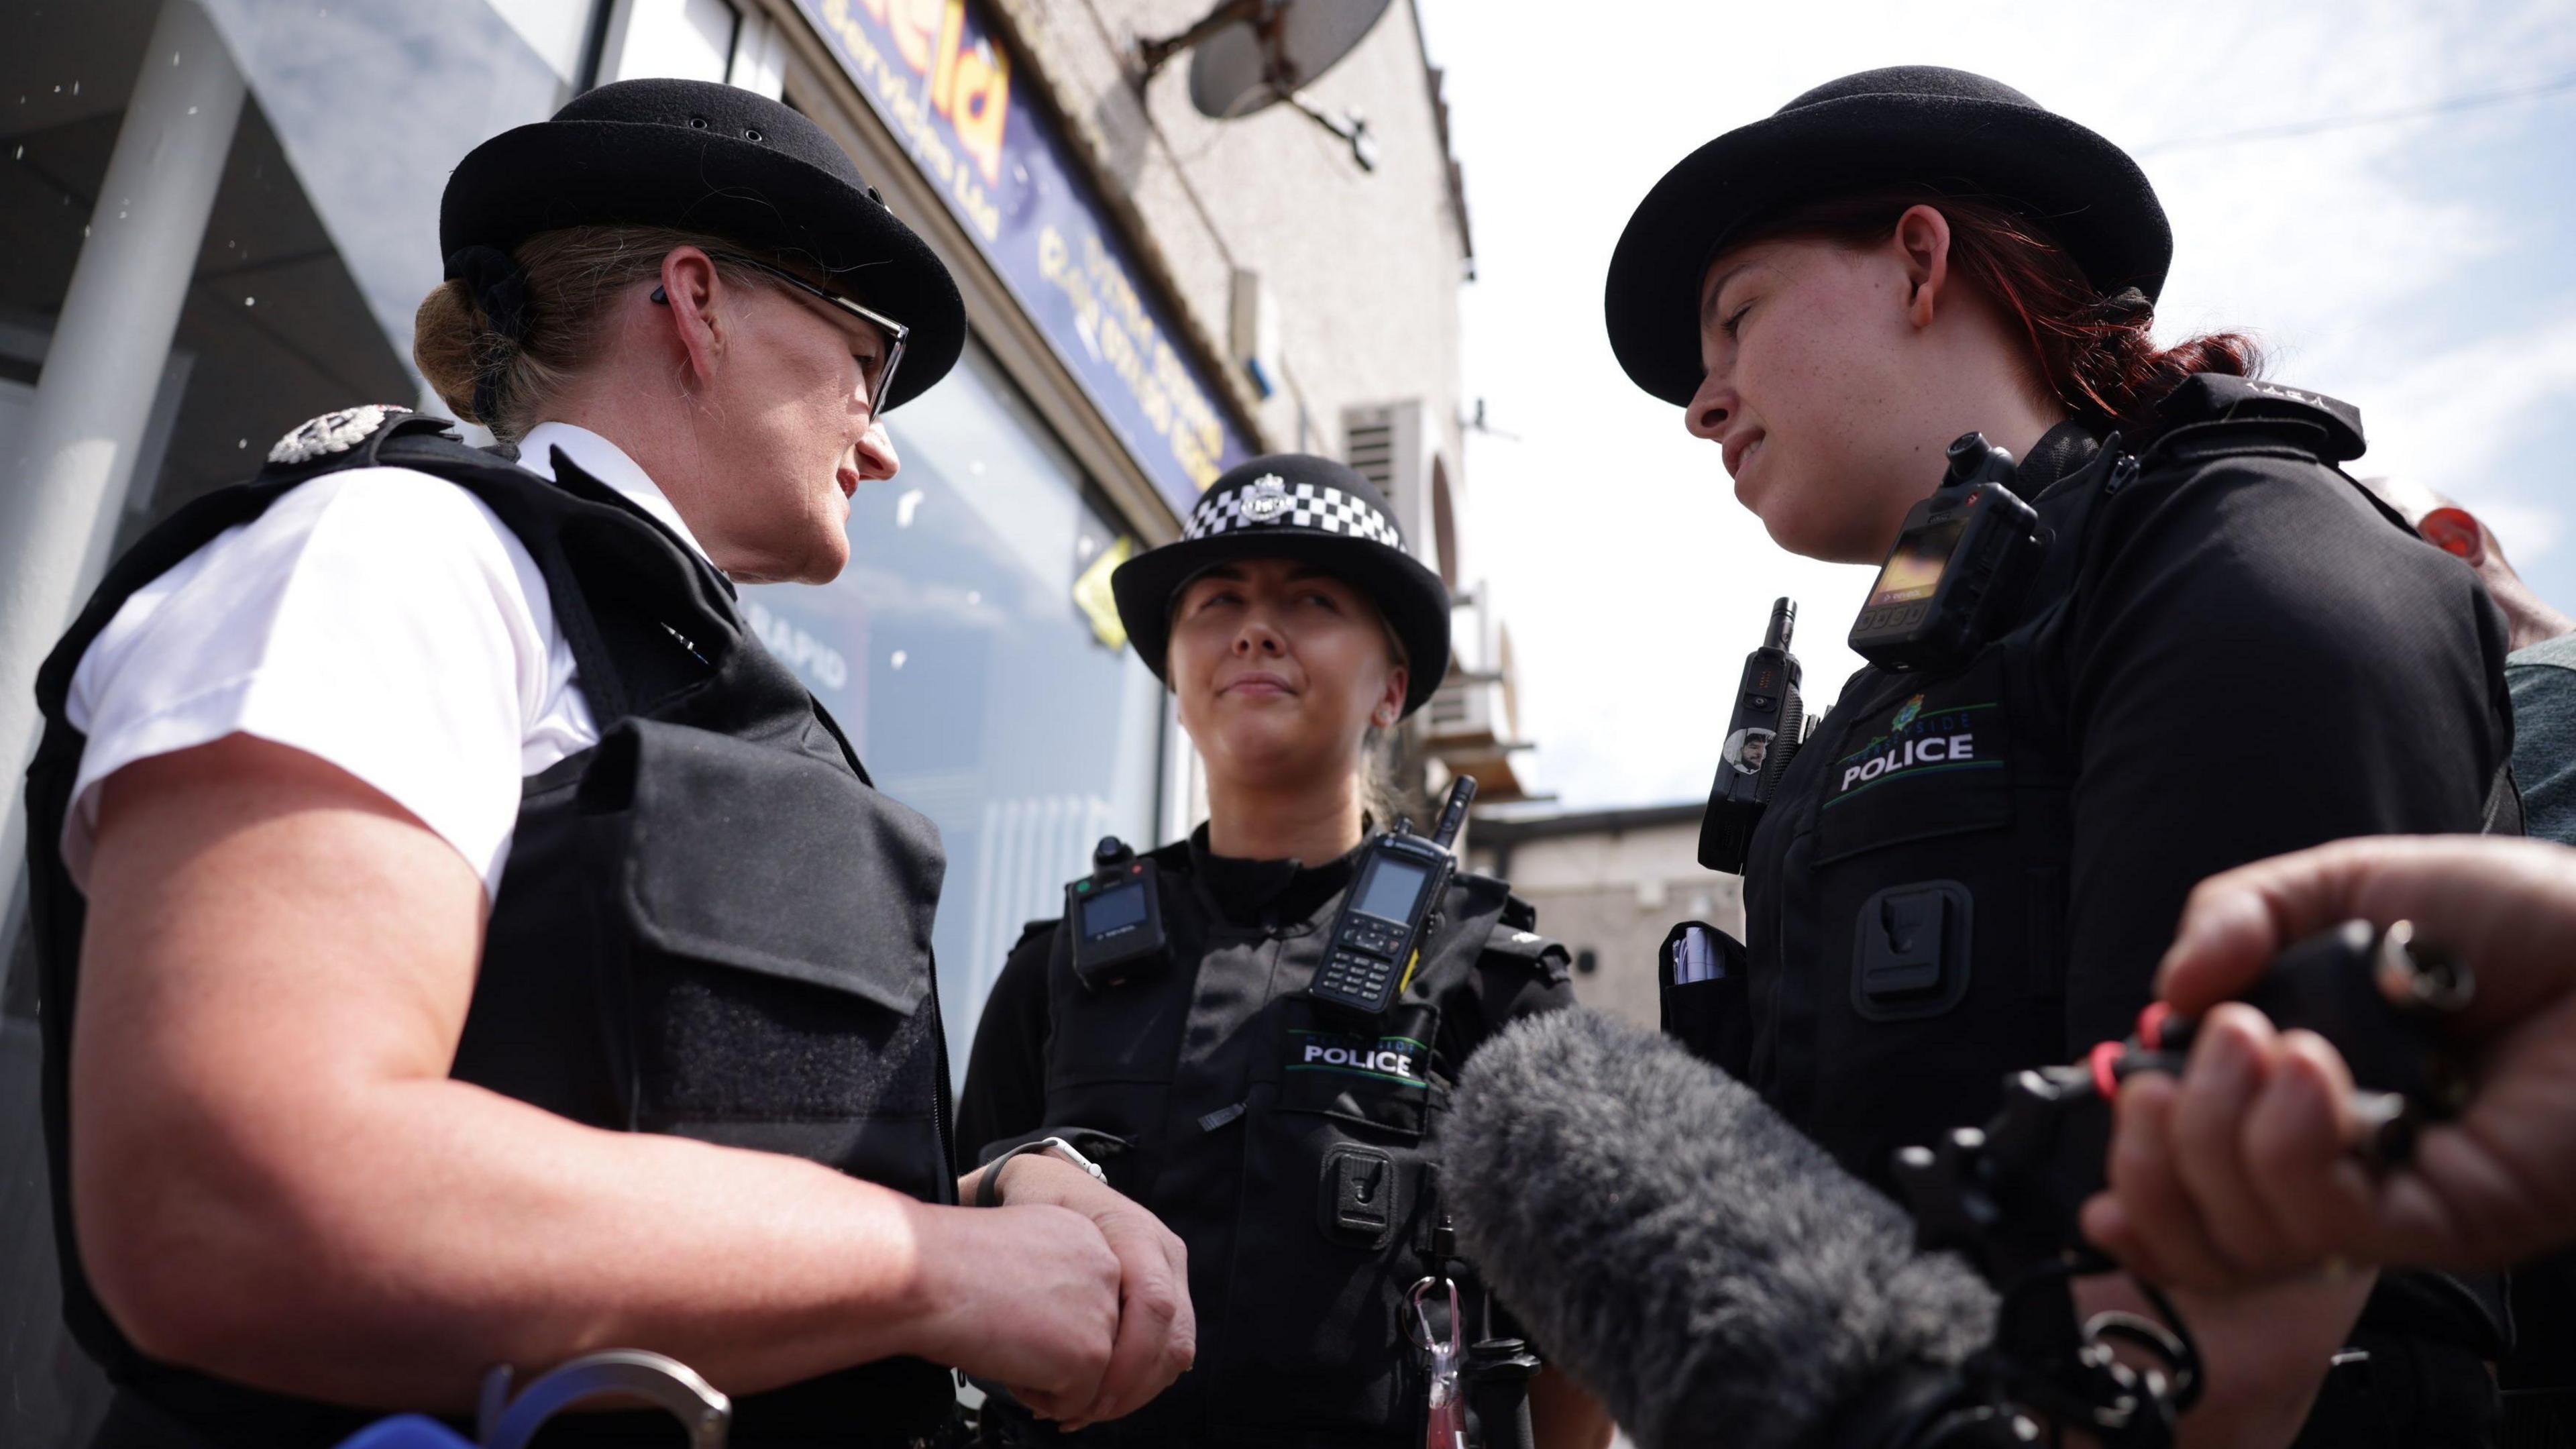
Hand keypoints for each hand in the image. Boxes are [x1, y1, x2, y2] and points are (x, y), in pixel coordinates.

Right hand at [910, 1200, 1124, 1417]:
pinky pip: (1074, 1402)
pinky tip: (1005, 1362)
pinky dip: (1035, 1396)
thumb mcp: (1016, 1250)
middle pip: (1091, 1333)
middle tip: (1005, 1330)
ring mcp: (1103, 1312)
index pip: (1086, 1297)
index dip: (1048, 1319)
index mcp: (1085, 1236)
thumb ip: (1048, 1275)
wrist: (926, 1276)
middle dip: (1050, 1347)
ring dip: (1042, 1371)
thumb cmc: (948, 1262)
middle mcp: (1105, 1268)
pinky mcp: (1092, 1355)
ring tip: (1002, 1342)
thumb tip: (1053, 1311)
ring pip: (1086, 1370)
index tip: (1014, 1313)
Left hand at [985, 1154, 1195, 1428]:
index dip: (1128, 1361)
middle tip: (1082, 1415)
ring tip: (1085, 1411)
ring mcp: (1170, 1272)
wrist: (1056, 1180)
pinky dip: (1139, 1382)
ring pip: (1177, 1350)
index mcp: (1134, 1231)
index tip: (1086, 1396)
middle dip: (1131, 1388)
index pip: (1153, 1304)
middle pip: (1174, 1335)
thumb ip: (1022, 1252)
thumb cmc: (1037, 1201)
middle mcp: (1163, 1251)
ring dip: (1136, 1391)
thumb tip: (991, 1292)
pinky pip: (1169, 1349)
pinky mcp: (1168, 1293)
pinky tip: (1099, 1396)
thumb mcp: (1028, 1212)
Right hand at [2082, 835, 2575, 1281]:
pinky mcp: (2445, 1221)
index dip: (2134, 1166)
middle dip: (2160, 1145)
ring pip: (2252, 1232)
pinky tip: (2312, 1074)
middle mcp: (2335, 1161)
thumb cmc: (2512, 918)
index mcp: (2296, 1098)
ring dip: (2225, 1134)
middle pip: (2198, 1226)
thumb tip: (2163, 995)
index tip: (2124, 1100)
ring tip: (2267, 1043)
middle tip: (2193, 1055)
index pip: (2187, 1181)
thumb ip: (2235, 917)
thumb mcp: (2343, 886)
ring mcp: (2389, 1200)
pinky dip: (2294, 1150)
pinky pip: (2333, 1224)